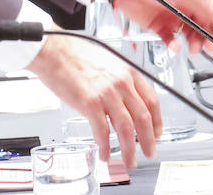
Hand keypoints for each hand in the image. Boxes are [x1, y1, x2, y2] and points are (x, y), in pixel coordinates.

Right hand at [27, 33, 160, 166]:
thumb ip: (120, 82)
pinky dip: (105, 147)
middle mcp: (122, 83)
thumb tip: (125, 102)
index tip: (157, 133)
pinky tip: (105, 155)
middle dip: (149, 140)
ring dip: (129, 149)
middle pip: (143, 118)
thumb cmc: (77, 55)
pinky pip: (102, 132)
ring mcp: (107, 94)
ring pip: (127, 128)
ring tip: (129, 160)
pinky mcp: (90, 104)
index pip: (152, 101)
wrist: (55, 51)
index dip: (157, 121)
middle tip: (149, 152)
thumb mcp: (109, 64)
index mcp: (128, 73)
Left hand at [112, 0, 212, 54]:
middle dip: (209, 37)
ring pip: (189, 34)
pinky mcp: (159, 26)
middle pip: (204, 25)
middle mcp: (186, 6)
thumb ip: (203, 5)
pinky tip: (175, 46)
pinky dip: (175, 45)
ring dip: (193, 42)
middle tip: (209, 47)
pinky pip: (171, 39)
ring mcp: (172, 16)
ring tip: (193, 48)